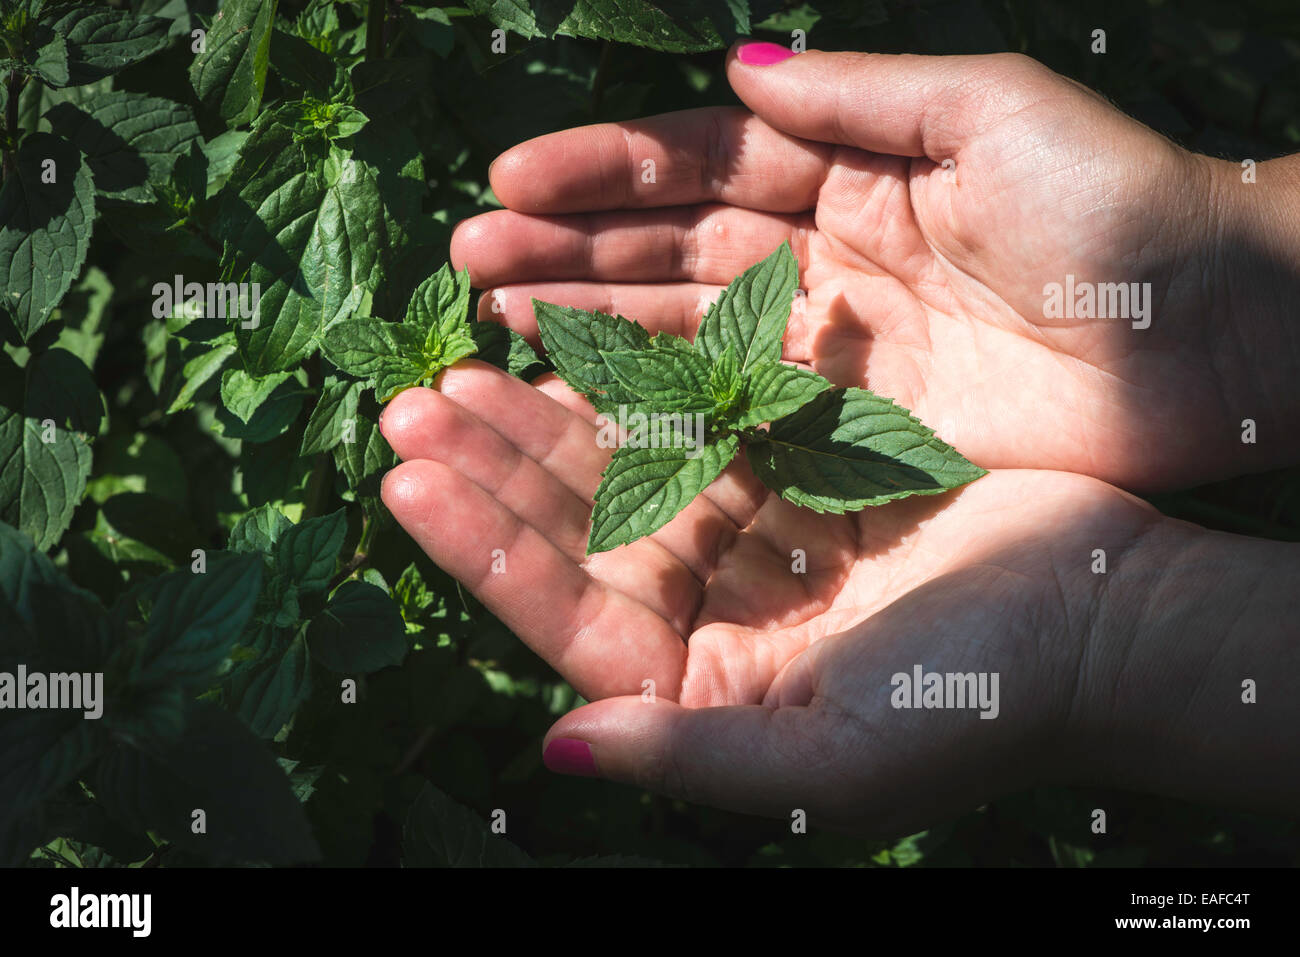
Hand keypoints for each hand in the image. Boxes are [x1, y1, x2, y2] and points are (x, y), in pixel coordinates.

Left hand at [378, 362, 1164, 832]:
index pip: (569, 622)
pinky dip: (647, 392)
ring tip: (473, 363)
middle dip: (497, 474)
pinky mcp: (801, 484)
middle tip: (414, 404)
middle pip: (581, 541)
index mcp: (705, 695)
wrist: (1111, 621)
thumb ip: (688, 756)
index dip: (488, 554)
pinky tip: (585, 347)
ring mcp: (755, 548)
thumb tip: (555, 751)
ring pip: (629, 479)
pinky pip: (703, 432)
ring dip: (552, 423)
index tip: (409, 486)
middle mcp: (714, 624)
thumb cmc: (980, 705)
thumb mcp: (833, 760)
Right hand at [451, 47, 1299, 491]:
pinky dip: (661, 399)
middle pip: (672, 244)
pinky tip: (586, 394)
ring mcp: (833, 342)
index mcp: (852, 168)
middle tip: (470, 256)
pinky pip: (736, 405)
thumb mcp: (992, 115)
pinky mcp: (851, 423)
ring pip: (687, 324)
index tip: (510, 177)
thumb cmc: (1117, 207)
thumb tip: (742, 70)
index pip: (701, 161)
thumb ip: (866, 98)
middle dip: (571, 245)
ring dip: (593, 317)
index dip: (605, 167)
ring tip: (500, 314)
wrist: (1217, 338)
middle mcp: (825, 251)